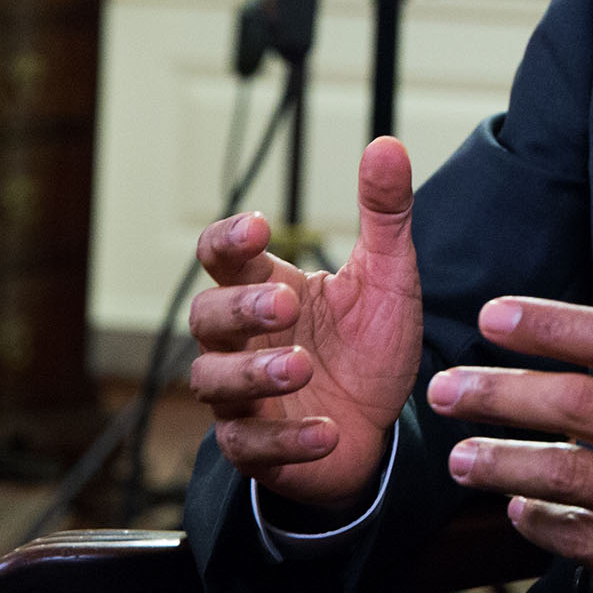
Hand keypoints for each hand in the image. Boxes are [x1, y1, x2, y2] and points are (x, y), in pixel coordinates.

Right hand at [185, 136, 424, 509]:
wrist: (380, 427)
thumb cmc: (368, 345)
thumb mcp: (388, 277)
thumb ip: (384, 214)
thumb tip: (386, 144)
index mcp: (266, 287)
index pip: (222, 256)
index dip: (227, 239)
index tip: (258, 226)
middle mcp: (242, 340)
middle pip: (205, 317)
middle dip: (238, 308)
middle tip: (283, 305)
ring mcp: (243, 396)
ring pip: (214, 381)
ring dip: (254, 373)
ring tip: (302, 367)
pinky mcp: (257, 448)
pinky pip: (251, 446)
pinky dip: (285, 441)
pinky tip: (326, 433)